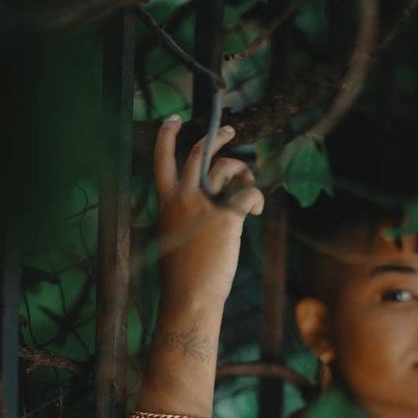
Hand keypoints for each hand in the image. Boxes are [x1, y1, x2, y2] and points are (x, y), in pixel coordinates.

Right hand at [154, 115, 264, 307]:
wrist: (189, 298)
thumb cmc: (183, 276)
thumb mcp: (174, 238)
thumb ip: (186, 216)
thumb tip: (213, 204)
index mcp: (165, 203)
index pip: (161, 159)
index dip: (167, 135)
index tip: (174, 119)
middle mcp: (182, 198)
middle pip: (199, 153)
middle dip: (217, 137)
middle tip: (230, 131)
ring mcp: (204, 206)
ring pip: (227, 168)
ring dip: (243, 171)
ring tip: (247, 187)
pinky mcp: (226, 218)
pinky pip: (247, 193)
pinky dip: (255, 198)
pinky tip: (255, 210)